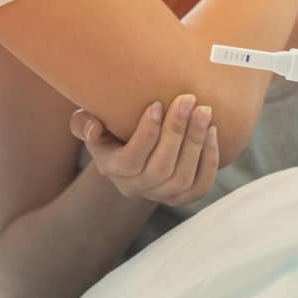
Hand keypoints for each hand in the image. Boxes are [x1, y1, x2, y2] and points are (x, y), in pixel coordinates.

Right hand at [69, 95, 219, 206]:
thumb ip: (84, 123)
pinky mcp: (183, 197)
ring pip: (182, 177)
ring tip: (204, 111)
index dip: (147, 133)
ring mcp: (161, 196)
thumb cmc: (111, 128)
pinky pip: (200, 186)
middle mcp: (136, 188)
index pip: (131, 159)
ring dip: (195, 143)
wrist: (133, 153)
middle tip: (188, 100)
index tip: (157, 103)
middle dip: (176, 131)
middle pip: (161, 167)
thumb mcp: (90, 123)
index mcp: (112, 169)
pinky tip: (212, 132)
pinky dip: (209, 160)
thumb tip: (93, 128)